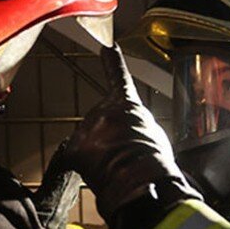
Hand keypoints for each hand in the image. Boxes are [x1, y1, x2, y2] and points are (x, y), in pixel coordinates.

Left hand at [64, 45, 199, 225]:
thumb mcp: (155, 133)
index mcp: (127, 104)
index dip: (113, 62)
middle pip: (100, 121)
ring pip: (88, 139)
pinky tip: (100, 171)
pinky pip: (76, 155)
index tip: (107, 48)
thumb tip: (128, 130)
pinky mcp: (74, 147)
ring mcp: (87, 128)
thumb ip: (137, 123)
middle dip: (108, 137)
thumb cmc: (154, 162)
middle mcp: (103, 111)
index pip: (119, 77)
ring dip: (98, 152)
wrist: (141, 181)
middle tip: (124, 155)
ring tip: (116, 166)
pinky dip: (85, 164)